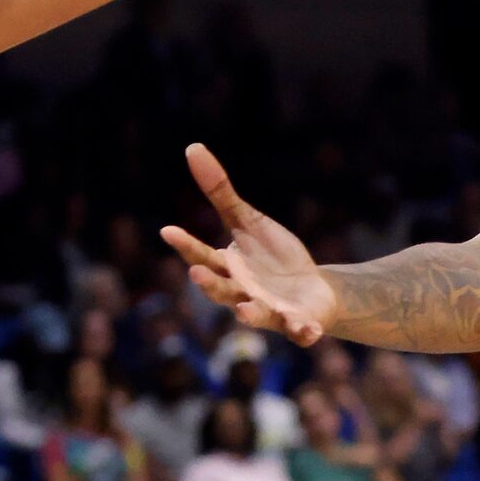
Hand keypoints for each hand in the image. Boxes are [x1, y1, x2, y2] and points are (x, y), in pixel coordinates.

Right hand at [161, 144, 334, 344]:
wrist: (312, 291)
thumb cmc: (273, 257)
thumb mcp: (249, 221)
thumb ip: (220, 193)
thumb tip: (193, 148)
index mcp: (227, 268)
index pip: (201, 256)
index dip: (185, 245)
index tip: (167, 230)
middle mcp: (241, 293)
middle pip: (220, 290)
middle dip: (209, 284)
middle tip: (196, 272)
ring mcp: (268, 310)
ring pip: (255, 314)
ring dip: (249, 314)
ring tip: (244, 310)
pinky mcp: (297, 324)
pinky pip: (298, 331)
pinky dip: (303, 333)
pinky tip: (309, 332)